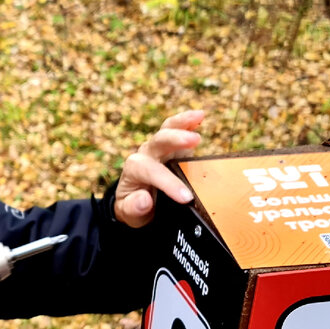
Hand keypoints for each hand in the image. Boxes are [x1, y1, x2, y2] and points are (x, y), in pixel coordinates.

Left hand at [113, 109, 204, 227]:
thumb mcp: (129, 213)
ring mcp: (158, 148)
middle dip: (176, 139)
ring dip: (182, 122)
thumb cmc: (133, 206)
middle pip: (158, 142)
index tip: (185, 197)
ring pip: (167, 129)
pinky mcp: (171, 145)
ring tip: (199, 116)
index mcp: (134, 170)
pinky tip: (200, 115)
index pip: (151, 172)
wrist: (134, 198)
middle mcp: (145, 154)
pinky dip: (187, 121)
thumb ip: (133, 208)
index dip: (169, 183)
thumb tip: (144, 200)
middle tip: (195, 140)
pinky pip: (176, 128)